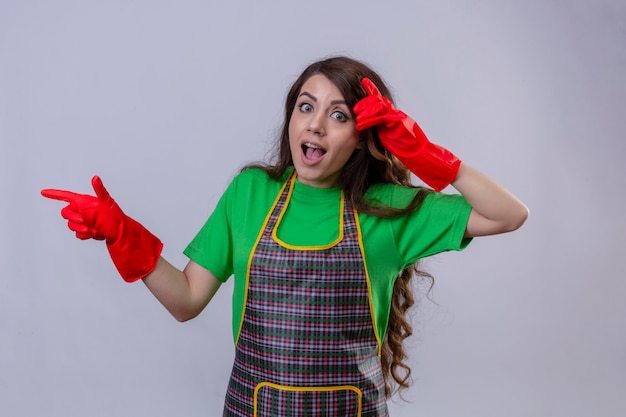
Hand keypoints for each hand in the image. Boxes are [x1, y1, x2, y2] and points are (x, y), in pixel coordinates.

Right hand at [42, 176, 162, 281]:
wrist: (118, 230)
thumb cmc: (114, 214)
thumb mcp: (107, 201)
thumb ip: (100, 190)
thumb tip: (95, 178)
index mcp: (83, 201)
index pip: (66, 196)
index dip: (54, 194)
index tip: (43, 192)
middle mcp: (80, 210)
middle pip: (65, 213)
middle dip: (72, 217)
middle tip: (83, 221)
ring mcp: (81, 221)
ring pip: (71, 225)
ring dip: (79, 228)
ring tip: (92, 230)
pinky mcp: (84, 231)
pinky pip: (77, 234)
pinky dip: (84, 235)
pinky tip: (94, 233)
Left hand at [353, 78, 460, 190]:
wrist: (419, 154)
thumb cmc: (405, 147)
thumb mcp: (389, 134)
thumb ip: (381, 126)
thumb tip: (368, 123)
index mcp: (393, 115)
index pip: (380, 100)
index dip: (372, 90)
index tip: (363, 82)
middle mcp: (395, 114)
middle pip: (378, 100)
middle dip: (365, 102)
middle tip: (354, 108)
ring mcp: (397, 117)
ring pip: (379, 107)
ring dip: (366, 110)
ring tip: (356, 115)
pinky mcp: (398, 123)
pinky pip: (382, 118)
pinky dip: (369, 120)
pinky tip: (361, 125)